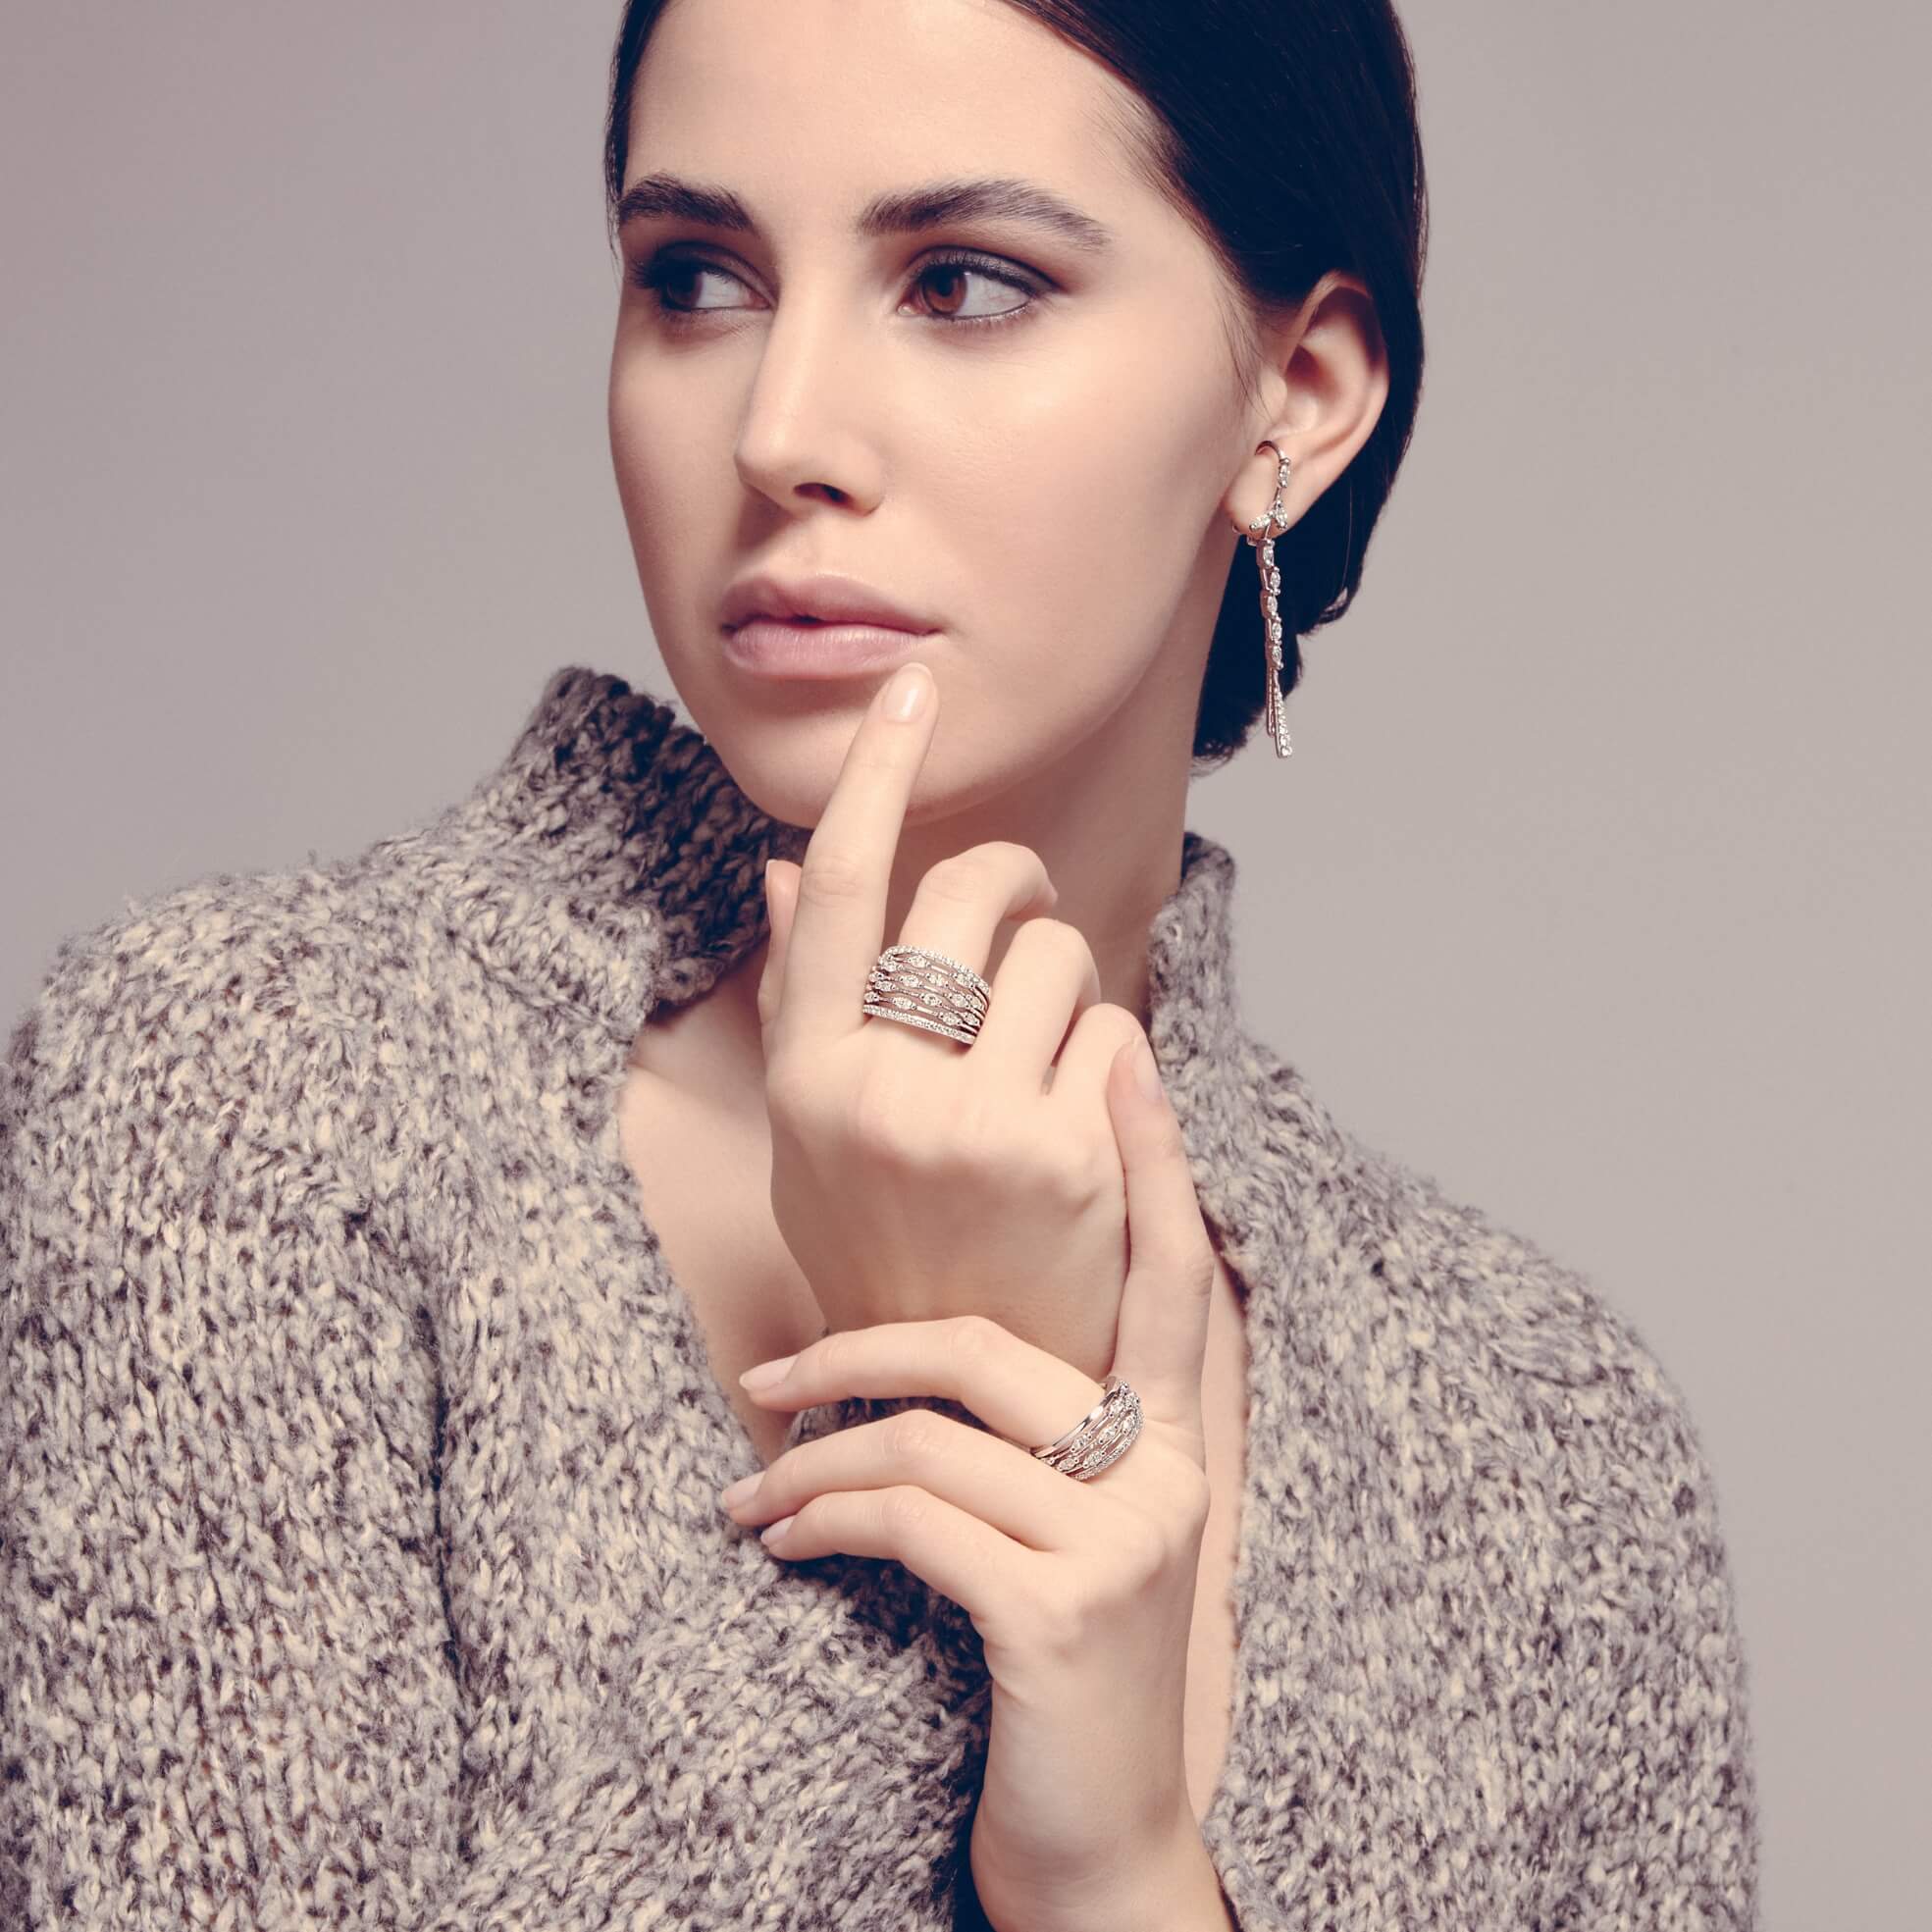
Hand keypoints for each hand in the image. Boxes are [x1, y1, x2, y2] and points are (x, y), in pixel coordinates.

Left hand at [718, 1044, 1219, 1929]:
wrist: (1098, 1858)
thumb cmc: (1058, 1683)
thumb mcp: (1063, 1548)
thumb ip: (1034, 1444)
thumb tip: (935, 1359)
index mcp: (1174, 1442)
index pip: (1172, 1268)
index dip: (1152, 1155)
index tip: (1125, 1046)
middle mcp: (1167, 1474)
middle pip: (996, 1346)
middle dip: (860, 1350)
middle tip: (766, 1379)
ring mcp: (1122, 1543)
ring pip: (930, 1439)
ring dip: (812, 1465)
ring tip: (749, 1498)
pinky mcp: (1061, 1612)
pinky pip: (910, 1521)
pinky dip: (821, 1525)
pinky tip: (779, 1548)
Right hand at [754, 659, 1155, 1381]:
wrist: (969, 1389)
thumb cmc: (886, 1245)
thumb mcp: (811, 1134)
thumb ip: (802, 1000)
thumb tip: (785, 870)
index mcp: (806, 1074)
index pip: (840, 887)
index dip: (875, 774)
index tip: (912, 688)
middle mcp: (877, 1092)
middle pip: (969, 892)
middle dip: (1014, 881)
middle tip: (1025, 911)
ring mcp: (974, 1125)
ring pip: (1056, 953)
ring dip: (1065, 980)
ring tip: (1045, 1052)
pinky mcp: (1066, 1155)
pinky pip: (1110, 1025)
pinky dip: (1105, 1050)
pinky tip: (1082, 1115)